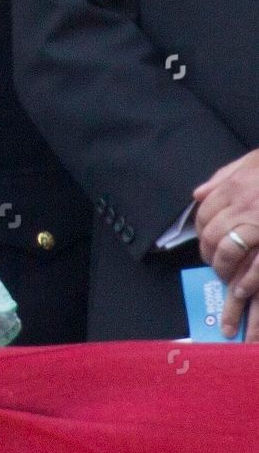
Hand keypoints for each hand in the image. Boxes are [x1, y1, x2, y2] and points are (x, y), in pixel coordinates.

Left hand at [195, 150, 258, 336]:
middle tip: (212, 263)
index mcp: (235, 187)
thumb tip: (199, 193)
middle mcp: (243, 205)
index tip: (204, 242)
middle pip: (211, 234)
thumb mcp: (251, 162)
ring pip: (227, 251)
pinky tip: (241, 290)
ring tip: (226, 278)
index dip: (200, 231)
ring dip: (222, 268)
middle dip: (208, 253)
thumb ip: (224, 176)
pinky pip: (255, 267)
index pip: (203, 213)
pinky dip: (245, 282)